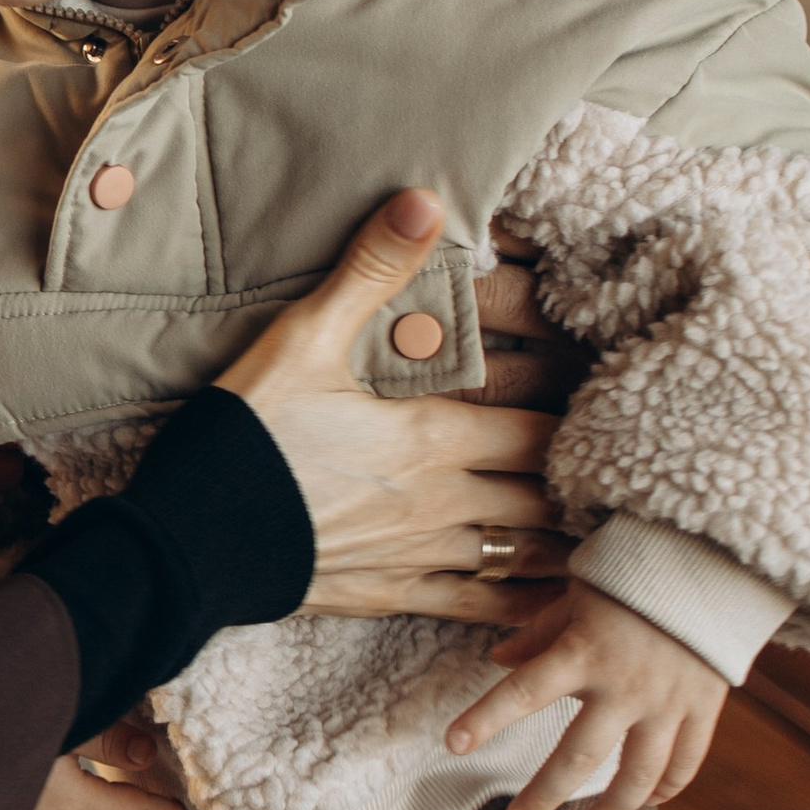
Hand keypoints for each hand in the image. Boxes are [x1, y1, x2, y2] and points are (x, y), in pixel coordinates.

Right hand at [217, 190, 571, 623]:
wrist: (189, 539)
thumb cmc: (245, 436)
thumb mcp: (302, 339)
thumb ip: (371, 273)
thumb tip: (424, 201)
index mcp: (434, 437)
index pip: (542, 427)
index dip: (584, 417)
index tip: (612, 406)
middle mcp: (444, 502)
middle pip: (546, 492)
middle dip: (585, 479)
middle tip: (621, 467)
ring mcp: (421, 555)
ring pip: (527, 553)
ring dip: (568, 540)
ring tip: (604, 529)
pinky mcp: (390, 594)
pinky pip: (481, 607)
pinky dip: (526, 607)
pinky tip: (554, 605)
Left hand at [444, 583, 727, 809]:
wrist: (714, 562)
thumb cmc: (634, 573)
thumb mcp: (578, 595)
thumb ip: (539, 632)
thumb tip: (499, 659)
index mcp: (583, 651)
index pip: (523, 691)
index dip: (486, 719)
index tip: (454, 744)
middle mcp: (624, 685)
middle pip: (578, 756)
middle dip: (544, 795)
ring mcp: (667, 701)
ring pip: (637, 775)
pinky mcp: (704, 707)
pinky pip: (684, 762)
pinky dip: (665, 789)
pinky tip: (646, 802)